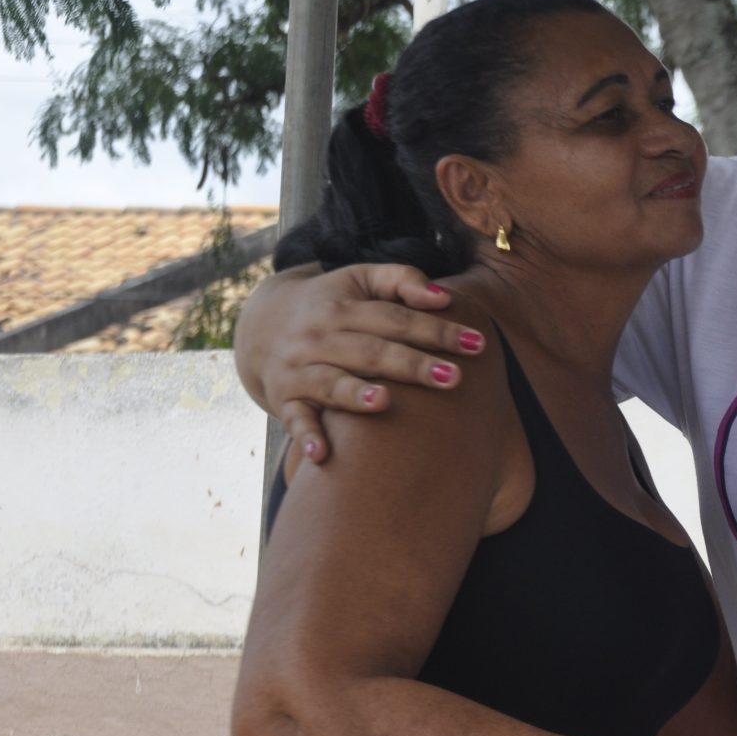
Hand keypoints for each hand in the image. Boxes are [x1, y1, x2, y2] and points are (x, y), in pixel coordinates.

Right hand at [236, 263, 485, 462]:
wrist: (260, 325)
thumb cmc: (329, 303)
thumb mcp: (359, 279)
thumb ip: (401, 279)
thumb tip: (444, 297)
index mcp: (341, 308)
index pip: (395, 319)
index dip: (435, 330)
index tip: (477, 344)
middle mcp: (318, 338)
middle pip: (370, 351)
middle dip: (411, 365)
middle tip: (453, 378)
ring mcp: (299, 371)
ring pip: (331, 383)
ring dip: (355, 394)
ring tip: (385, 401)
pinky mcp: (285, 400)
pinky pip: (295, 421)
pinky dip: (306, 438)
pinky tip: (322, 456)